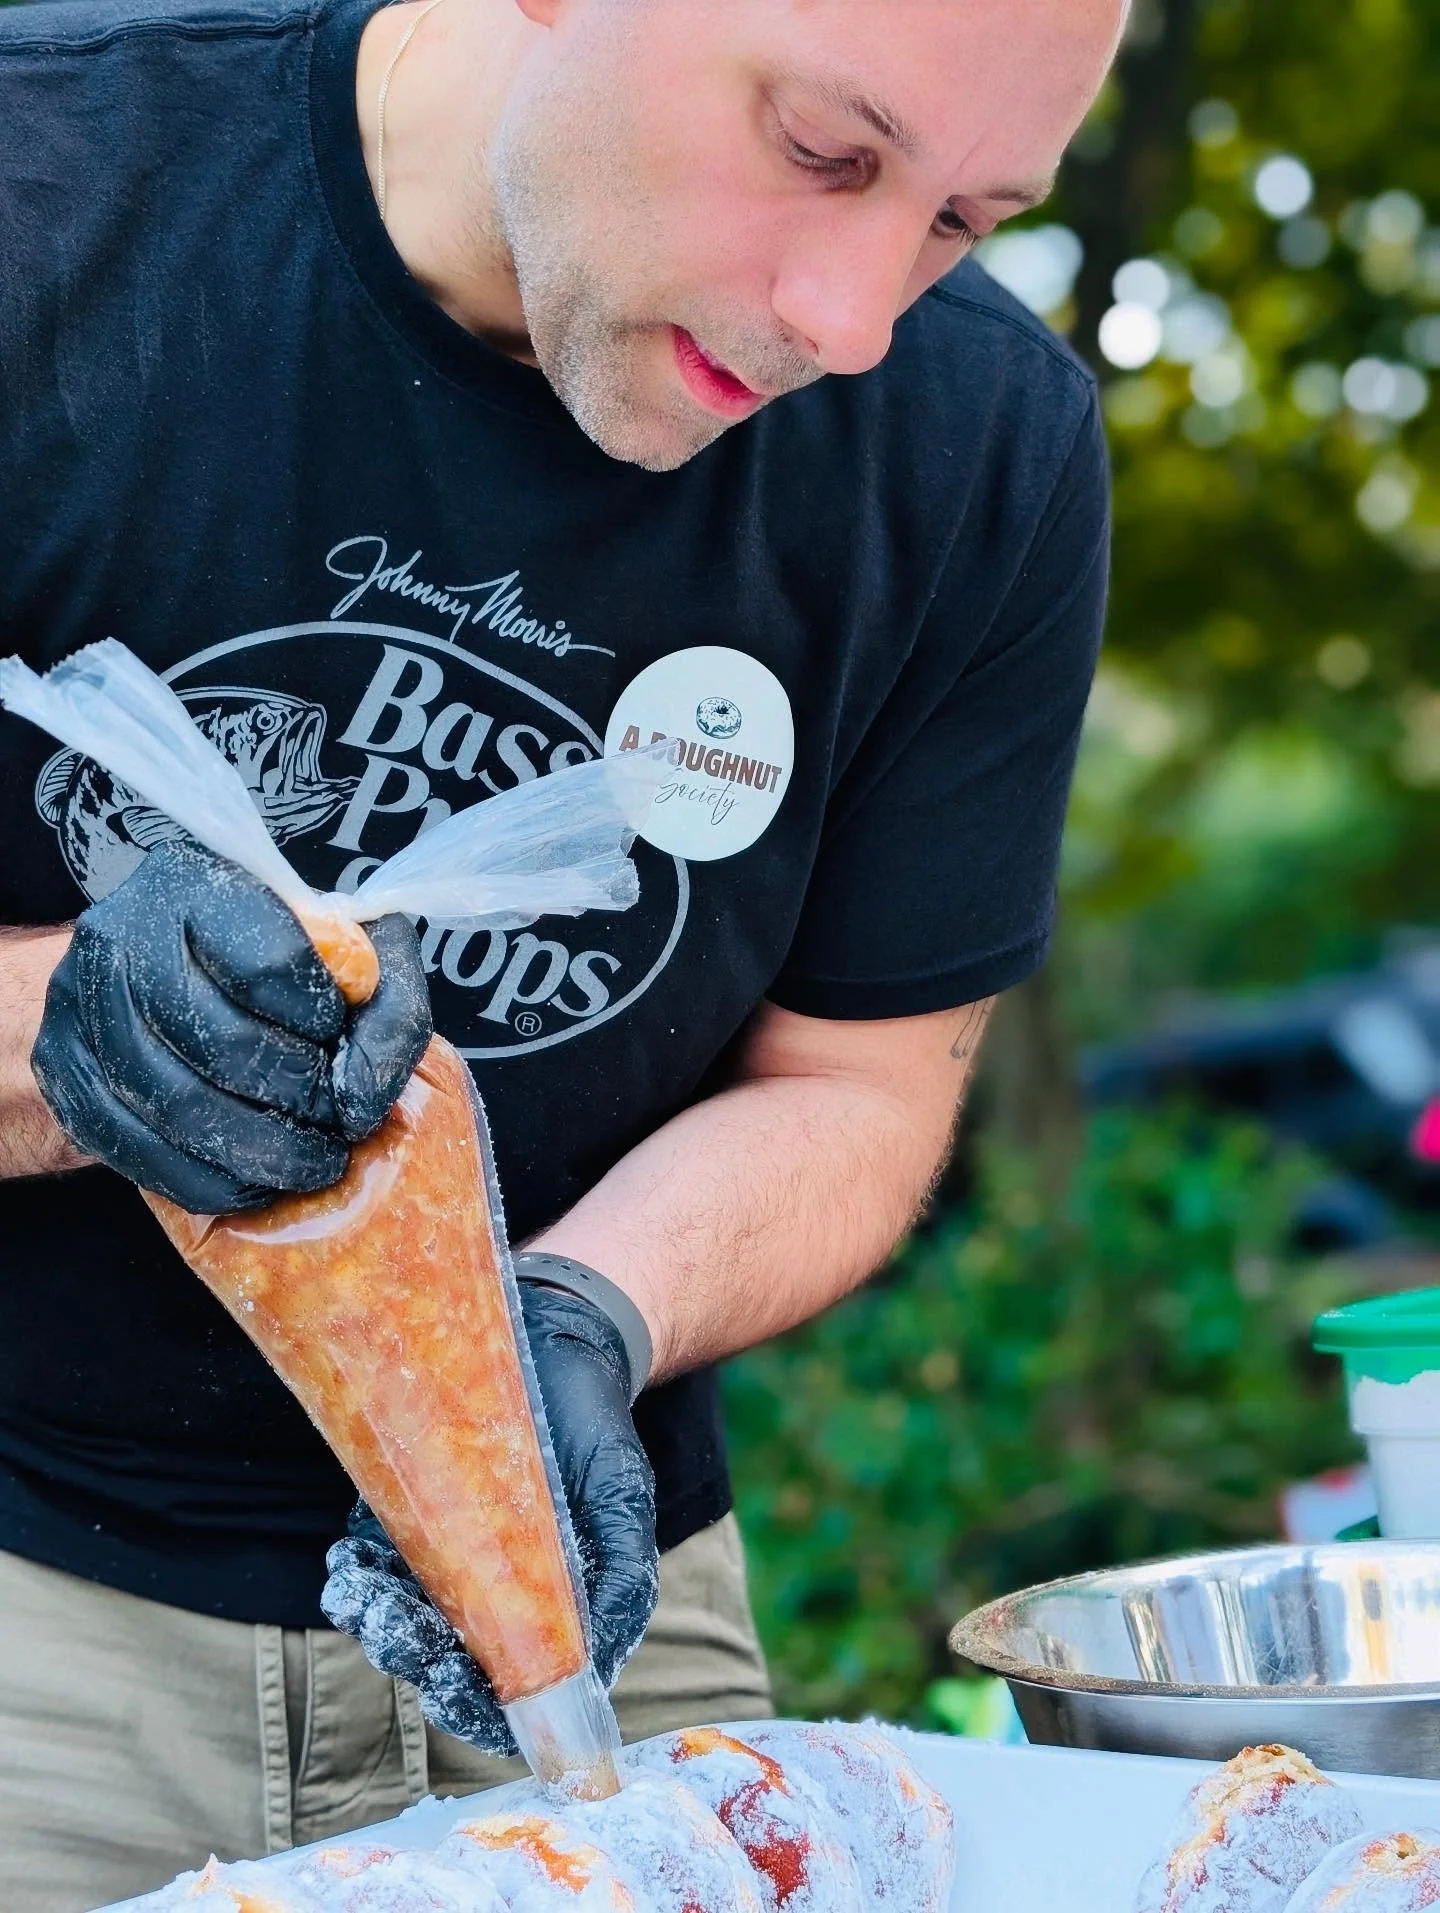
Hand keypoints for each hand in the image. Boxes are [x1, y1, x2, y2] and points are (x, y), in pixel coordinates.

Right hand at [31, 840, 430, 1212]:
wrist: (151, 981)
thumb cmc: (266, 961)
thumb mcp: (344, 950)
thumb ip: (386, 996)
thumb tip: (365, 1086)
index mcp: (195, 883)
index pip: (270, 963)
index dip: (321, 1020)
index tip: (338, 1039)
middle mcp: (122, 935)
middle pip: (223, 1043)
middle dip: (300, 1098)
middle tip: (340, 1123)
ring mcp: (79, 1007)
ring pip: (179, 1106)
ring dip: (263, 1152)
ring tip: (314, 1161)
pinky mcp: (64, 1076)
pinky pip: (140, 1153)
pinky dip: (211, 1180)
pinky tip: (257, 1181)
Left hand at [321, 1276, 658, 1751]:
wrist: (552, 1341)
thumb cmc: (594, 1427)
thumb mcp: (622, 1495)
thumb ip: (624, 1576)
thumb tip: (603, 1661)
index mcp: (547, 1611)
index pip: (510, 1689)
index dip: (480, 1706)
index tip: (456, 1692)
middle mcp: (488, 1598)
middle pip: (442, 1662)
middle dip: (417, 1661)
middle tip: (405, 1638)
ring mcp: (440, 1560)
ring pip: (397, 1621)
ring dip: (376, 1624)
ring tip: (371, 1602)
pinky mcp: (401, 1518)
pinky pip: (366, 1566)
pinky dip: (352, 1578)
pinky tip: (351, 1564)